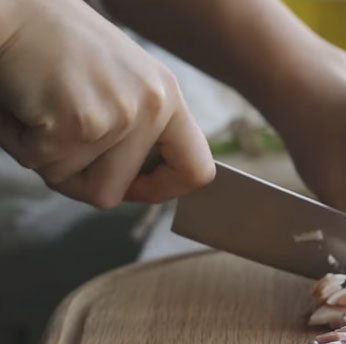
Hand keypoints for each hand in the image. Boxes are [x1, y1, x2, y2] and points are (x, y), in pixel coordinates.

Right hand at [0, 0, 213, 207]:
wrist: (13, 7)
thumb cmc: (56, 45)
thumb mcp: (120, 82)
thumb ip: (138, 131)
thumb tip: (141, 186)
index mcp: (167, 97)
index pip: (195, 170)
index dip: (163, 190)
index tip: (136, 188)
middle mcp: (152, 107)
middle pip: (113, 192)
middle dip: (74, 175)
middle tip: (56, 133)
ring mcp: (119, 116)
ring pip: (73, 182)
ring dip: (46, 156)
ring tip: (42, 110)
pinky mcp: (80, 123)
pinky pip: (42, 164)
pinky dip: (21, 143)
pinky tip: (26, 105)